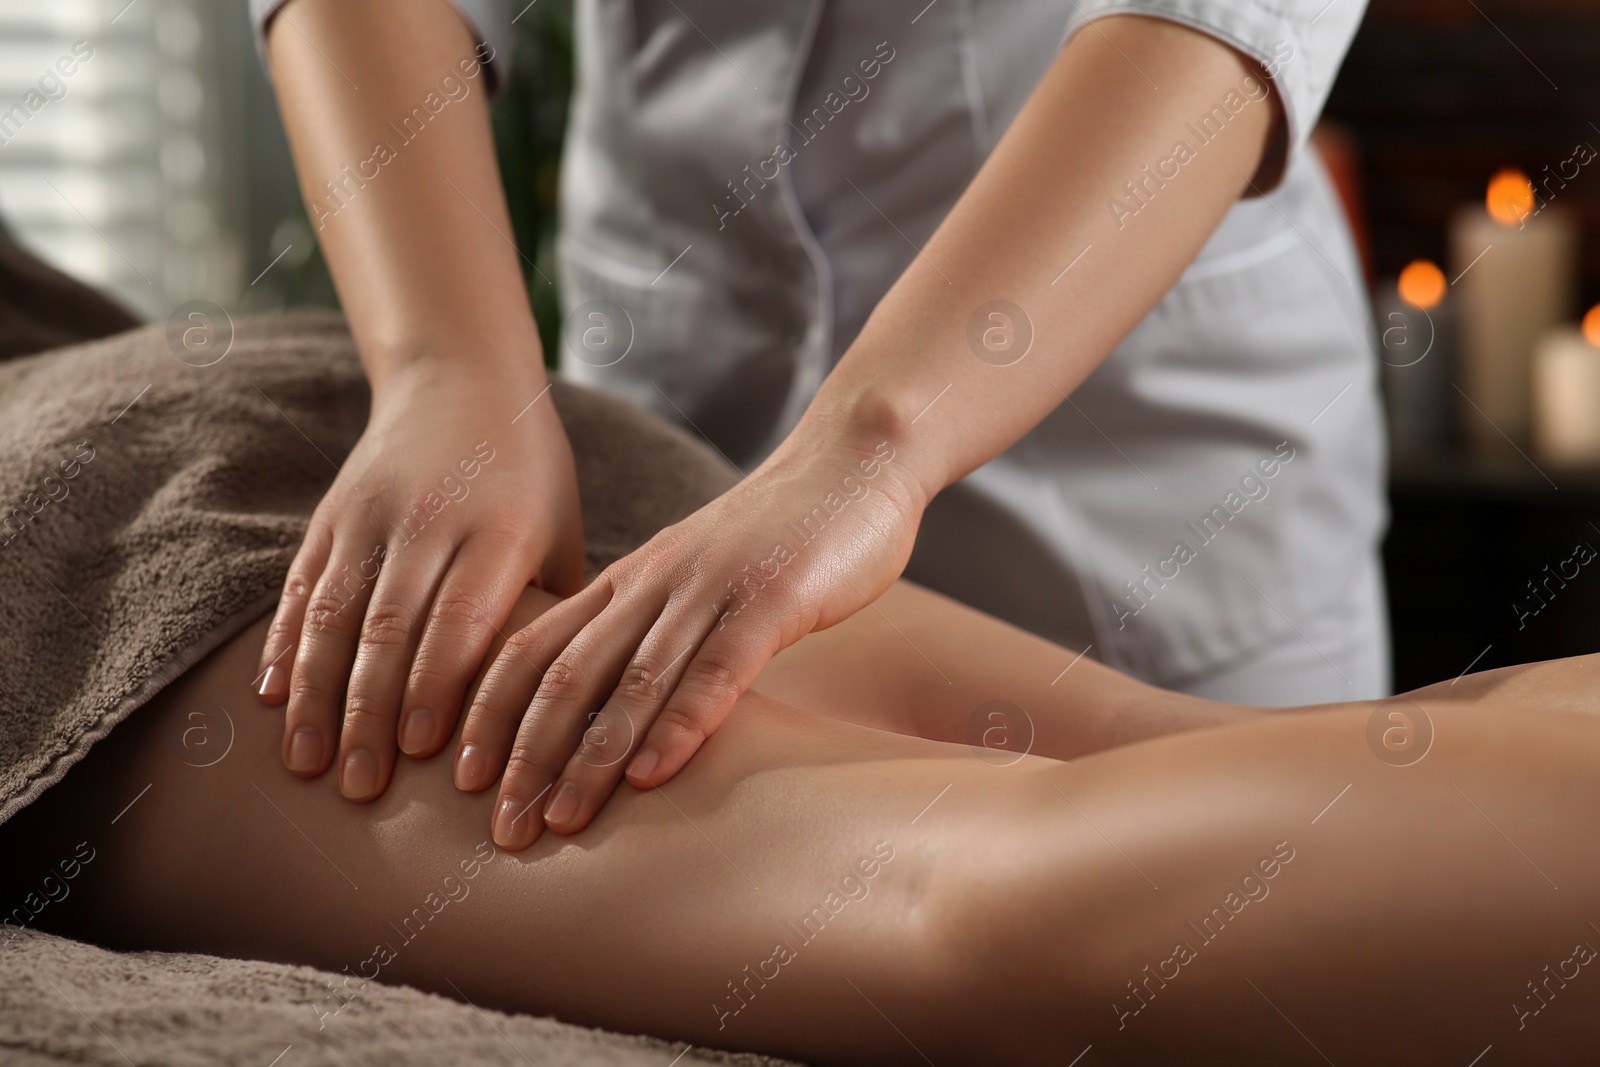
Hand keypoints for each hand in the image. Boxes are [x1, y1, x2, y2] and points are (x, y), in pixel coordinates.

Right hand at [255, 362, 584, 800]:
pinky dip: (283, 645)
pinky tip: (271, 699)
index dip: (435, 688)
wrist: (461, 378)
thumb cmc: (531, 472)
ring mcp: (371, 515)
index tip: (419, 755)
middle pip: (389, 628)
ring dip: (316, 695)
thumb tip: (574, 709)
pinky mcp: (332, 514)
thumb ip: (558, 610)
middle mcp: (429, 520)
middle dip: (370, 714)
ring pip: (334, 614)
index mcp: (498, 529)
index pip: (460, 619)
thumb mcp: (562, 527)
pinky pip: (301, 587)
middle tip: (358, 786)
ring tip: (306, 764)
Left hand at [454, 424, 923, 848]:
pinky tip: (653, 775)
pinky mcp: (773, 598)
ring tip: (561, 821)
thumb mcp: (695, 582)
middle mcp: (654, 584)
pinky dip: (679, 723)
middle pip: (565, 674)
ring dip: (590, 757)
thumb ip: (654, 635)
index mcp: (628, 581)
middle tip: (500, 826)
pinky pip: (716, 668)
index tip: (460, 783)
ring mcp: (711, 589)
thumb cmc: (778, 536)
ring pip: (631, 679)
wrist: (854, 460)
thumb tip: (613, 714)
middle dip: (524, 755)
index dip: (490, 716)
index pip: (532, 650)